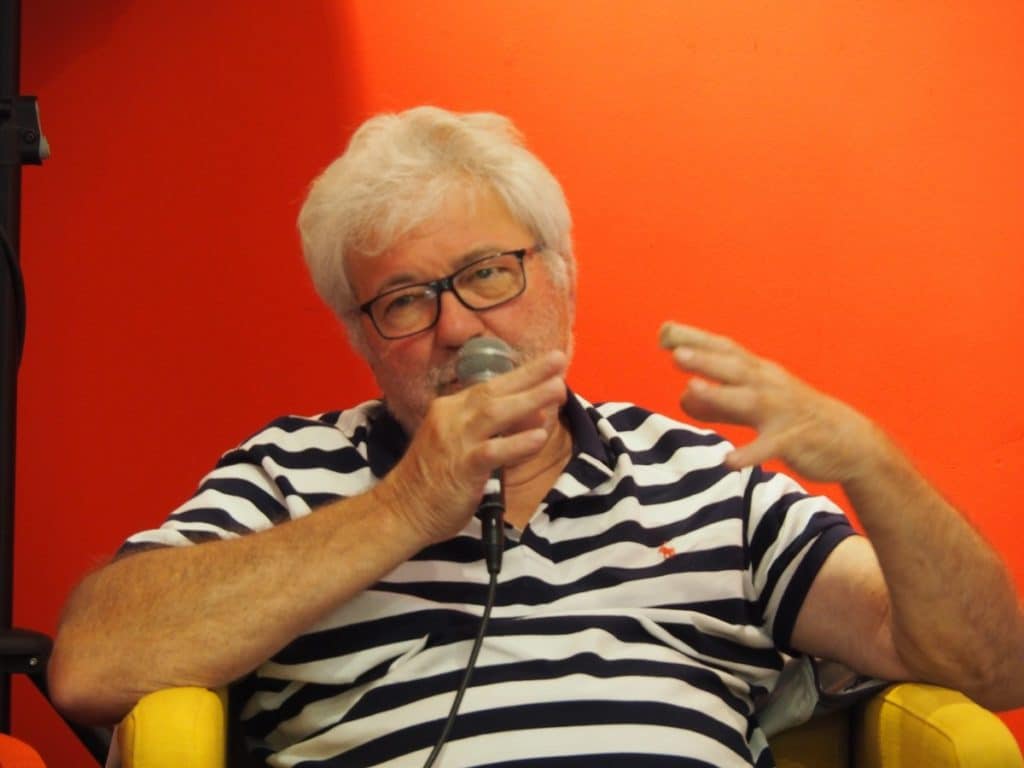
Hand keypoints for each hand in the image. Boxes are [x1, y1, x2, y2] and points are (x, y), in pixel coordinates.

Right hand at [384, 350, 567, 543]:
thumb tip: (534, 415)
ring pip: (494, 413)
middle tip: (558, 359)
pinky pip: (492, 452)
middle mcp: (452, 417)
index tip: (549, 362)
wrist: (401, 509)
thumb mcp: (458, 442)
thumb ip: (492, 429)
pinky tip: (538, 437)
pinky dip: (516, 444)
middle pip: (494, 390)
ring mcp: (455, 440)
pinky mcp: (461, 467)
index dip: (521, 373)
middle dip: (529, 374)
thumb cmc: (433, 478)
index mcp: (450, 408)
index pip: (489, 385)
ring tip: (558, 389)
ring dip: (529, 399)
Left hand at [659, 322, 880, 482]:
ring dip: (721, 393)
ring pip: (750, 399)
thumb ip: (719, 404)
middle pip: (734, 367)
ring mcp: (783, 412)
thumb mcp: (754, 409)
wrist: (850, 442)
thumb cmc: (795, 419)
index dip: (696, 339)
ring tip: (691, 387)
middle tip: (674, 351)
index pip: (724, 350)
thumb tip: (682, 397)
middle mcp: (770, 385)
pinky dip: (750, 453)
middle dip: (705, 357)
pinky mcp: (793, 440)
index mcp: (760, 374)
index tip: (664, 330)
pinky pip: (769, 446)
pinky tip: (729, 461)